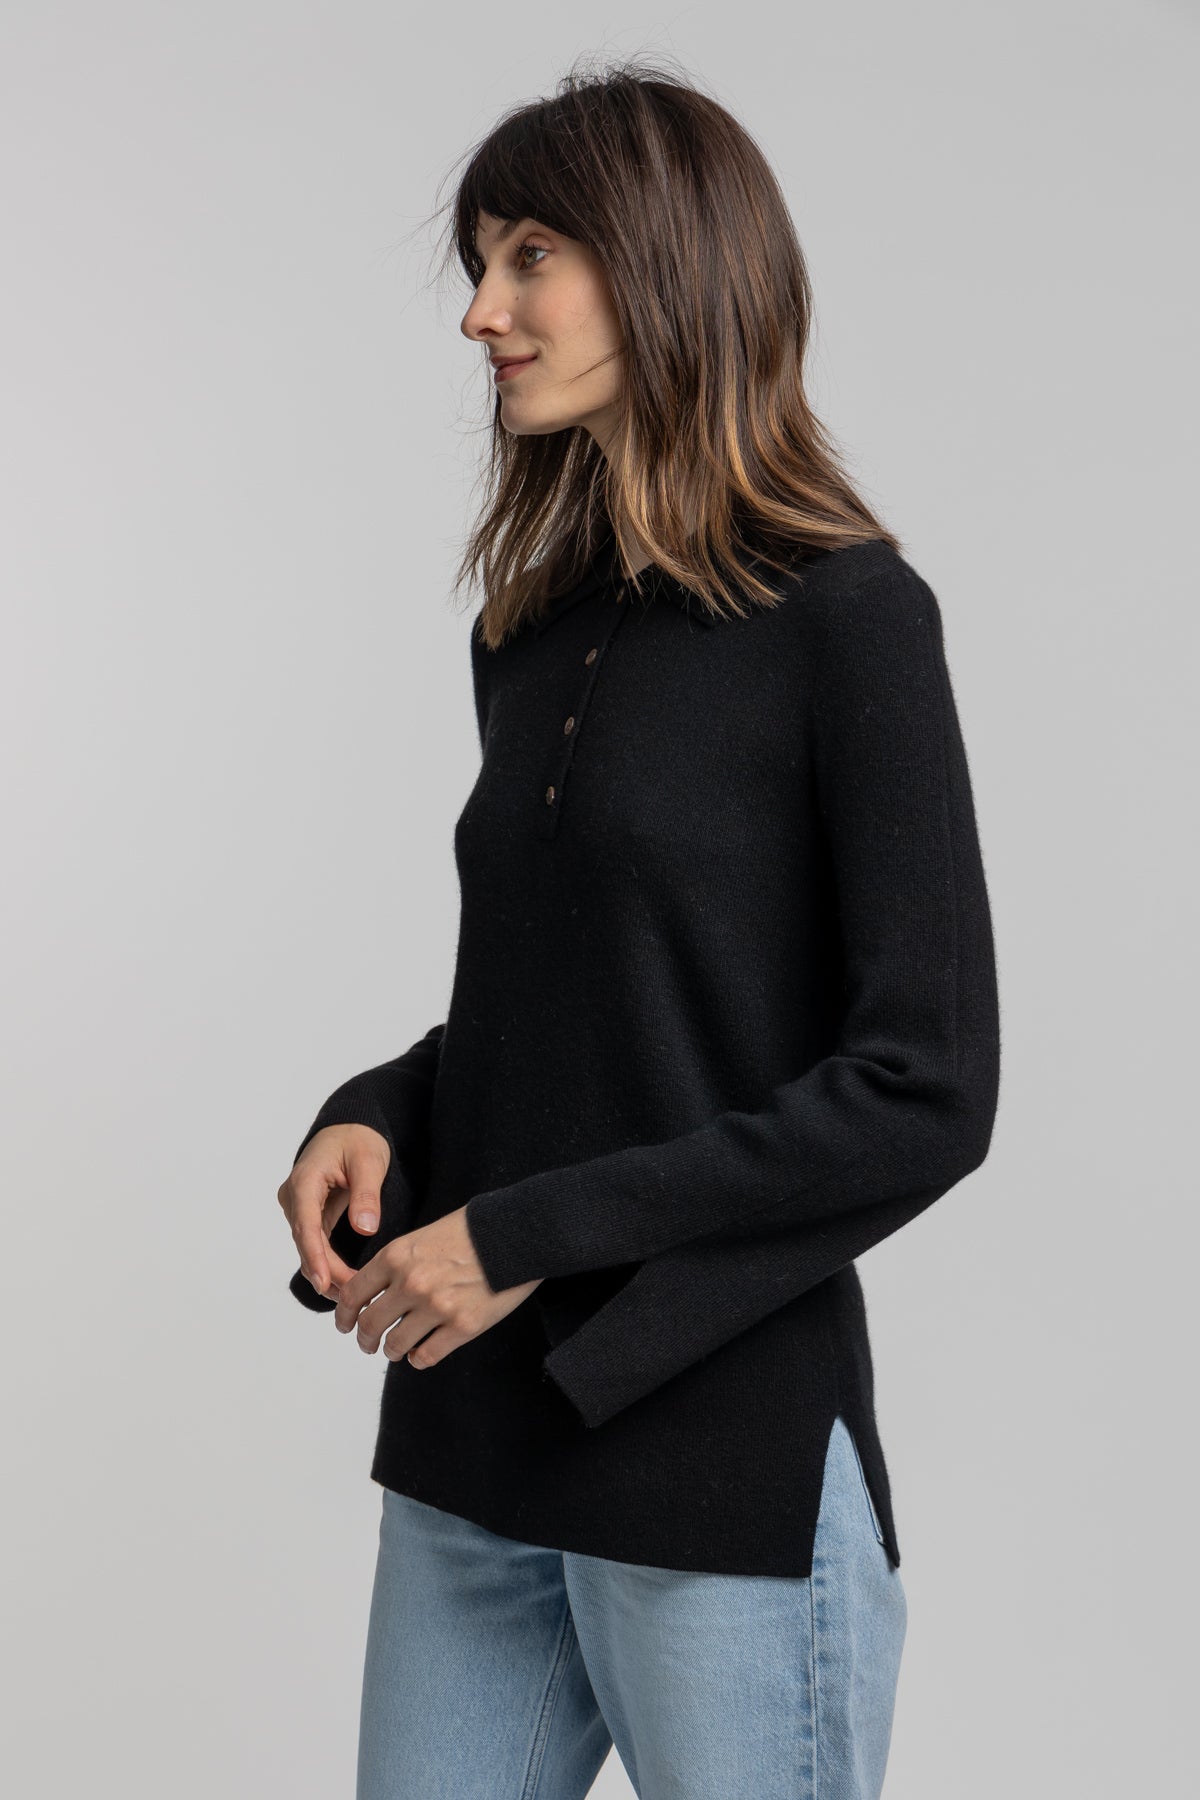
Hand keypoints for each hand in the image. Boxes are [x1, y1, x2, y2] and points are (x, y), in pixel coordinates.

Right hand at [278, 1122, 390, 1301]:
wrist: (349, 1128)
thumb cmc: (358, 1140)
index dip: (315, 1256)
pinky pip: (316, 1243)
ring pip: (309, 1247)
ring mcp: (299, 1207)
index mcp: (305, 1180)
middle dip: (327, 1272)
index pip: (306, 1224)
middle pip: (307, 1242)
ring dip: (327, 1272)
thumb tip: (366, 1229)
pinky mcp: (309, 1215)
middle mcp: (294, 1196)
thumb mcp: (369, 1161)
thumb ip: (366, 1194)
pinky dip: (329, 1263)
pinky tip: (344, 1283)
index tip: (325, 1283)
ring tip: (351, 1299)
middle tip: (351, 1299)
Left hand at [332, 1206, 542, 1367]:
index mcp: (396, 1256)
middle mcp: (411, 1283)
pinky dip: (418, 1359)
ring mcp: (436, 1307)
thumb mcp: (422, 1236)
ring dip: (391, 1351)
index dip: (344, 1315)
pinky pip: (426, 1356)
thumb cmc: (470, 1230)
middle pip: (370, 1324)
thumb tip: (376, 1291)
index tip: (345, 1324)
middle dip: (364, 1339)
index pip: (353, 1294)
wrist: (515, 1234)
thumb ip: (397, 1263)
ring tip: (395, 1349)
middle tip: (366, 1344)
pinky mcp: (462, 1326)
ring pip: (395, 1345)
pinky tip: (420, 1354)